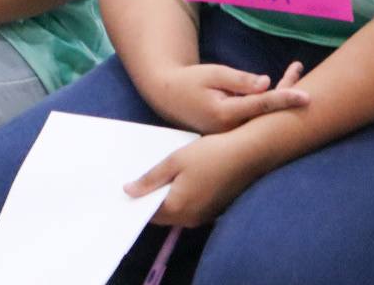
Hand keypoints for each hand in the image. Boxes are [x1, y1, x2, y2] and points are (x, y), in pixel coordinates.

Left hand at [125, 130, 268, 227]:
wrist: (248, 153)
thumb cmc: (210, 153)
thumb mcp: (175, 161)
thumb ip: (150, 179)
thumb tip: (128, 192)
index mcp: (177, 208)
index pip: (148, 213)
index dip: (136, 201)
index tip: (125, 188)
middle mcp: (190, 219)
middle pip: (162, 214)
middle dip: (150, 199)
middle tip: (138, 178)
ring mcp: (203, 217)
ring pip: (176, 211)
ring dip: (166, 197)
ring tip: (157, 176)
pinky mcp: (213, 210)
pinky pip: (189, 207)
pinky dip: (181, 197)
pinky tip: (179, 178)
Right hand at [145, 60, 308, 134]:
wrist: (169, 97)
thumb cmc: (191, 81)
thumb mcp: (213, 73)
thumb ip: (240, 80)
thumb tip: (266, 83)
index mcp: (224, 114)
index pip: (261, 105)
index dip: (285, 99)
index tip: (307, 97)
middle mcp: (230, 130)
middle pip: (267, 115)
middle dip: (288, 96)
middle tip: (301, 72)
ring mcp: (231, 136)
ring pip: (263, 120)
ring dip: (280, 100)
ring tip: (296, 74)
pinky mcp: (232, 136)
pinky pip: (255, 122)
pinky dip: (268, 107)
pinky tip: (283, 90)